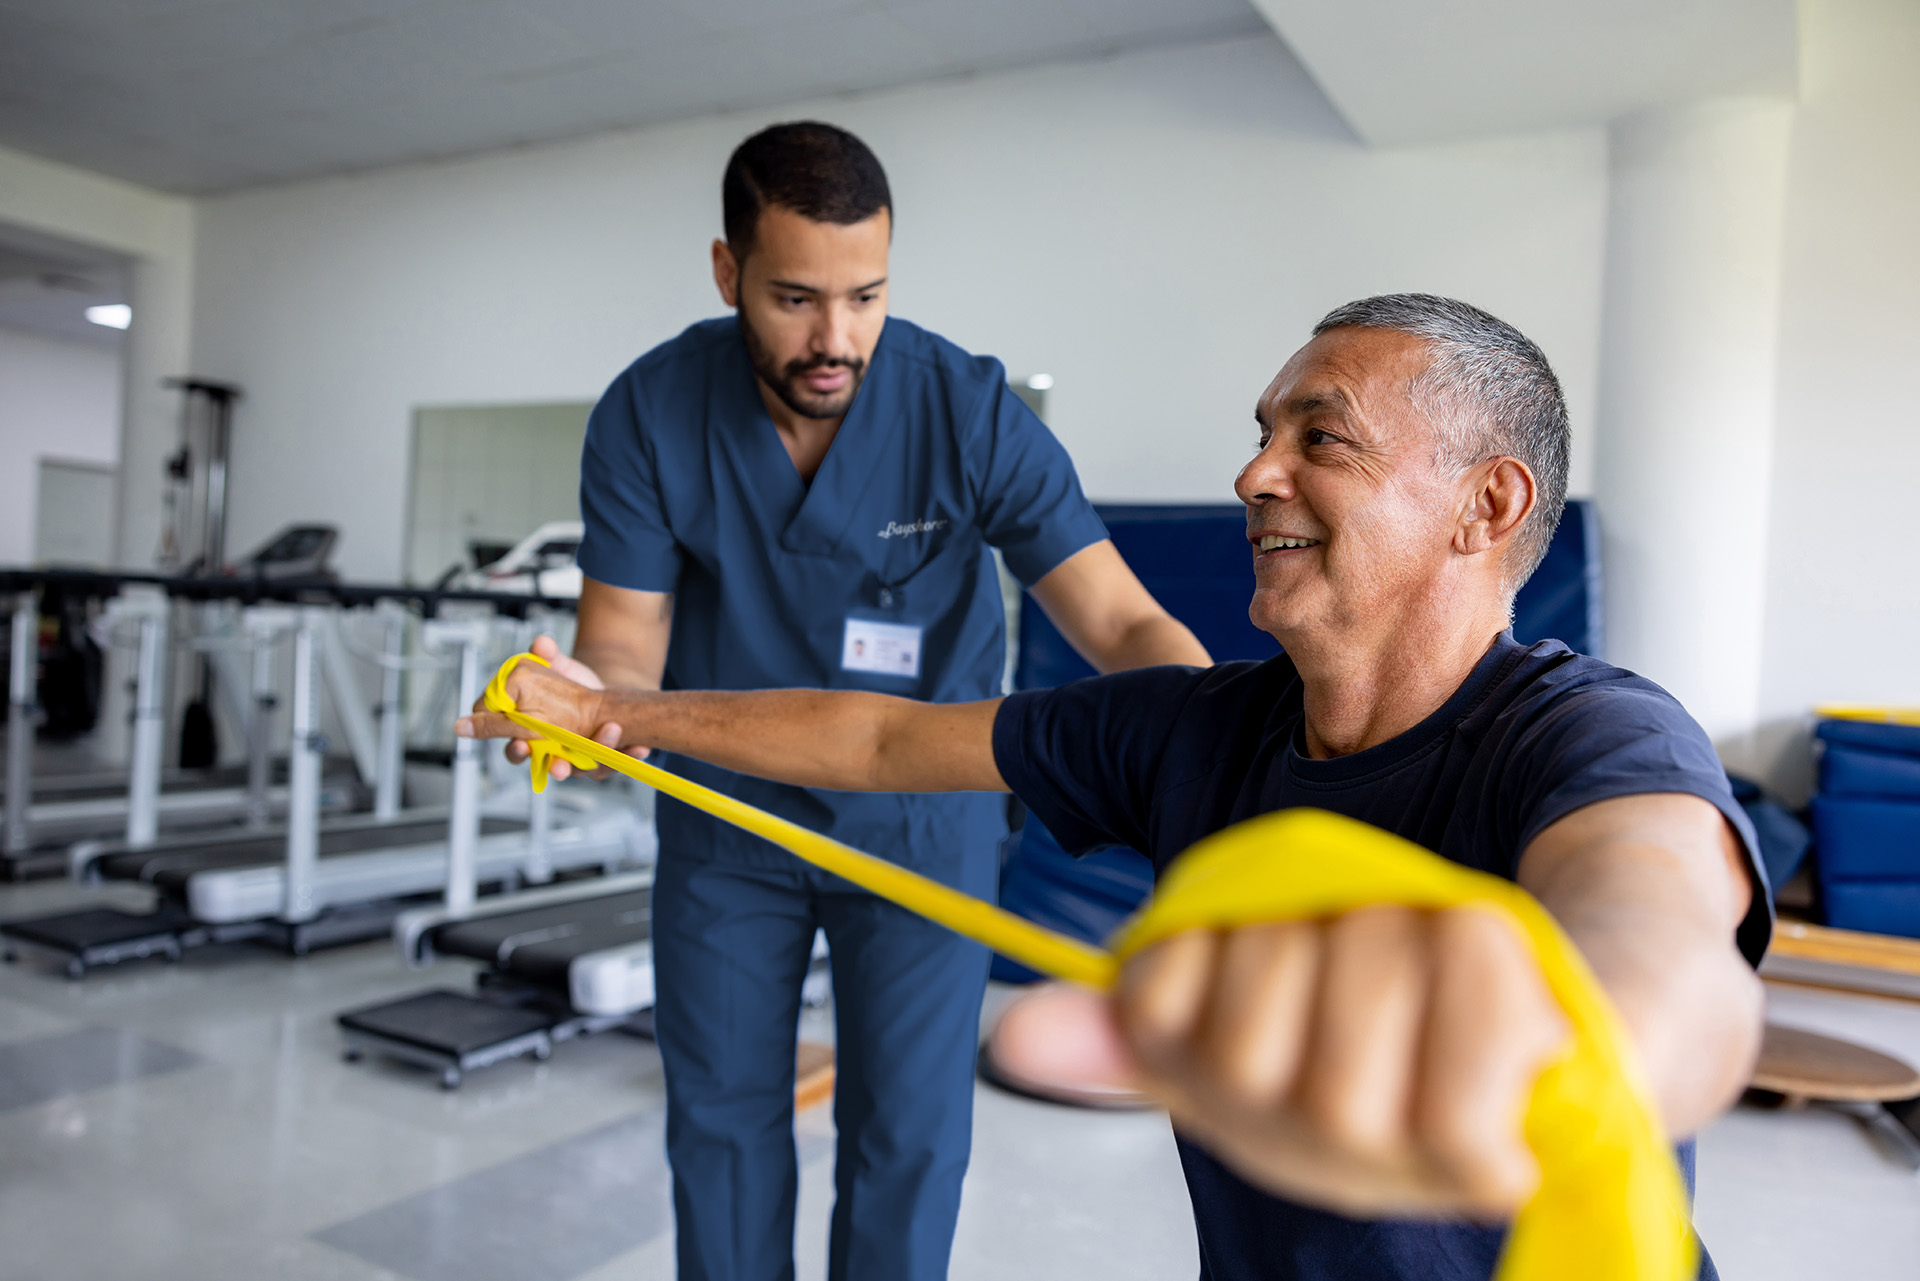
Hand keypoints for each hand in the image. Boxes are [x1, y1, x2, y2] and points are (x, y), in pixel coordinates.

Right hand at [455, 634, 630, 780]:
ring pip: (588, 768)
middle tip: (560, 767)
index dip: (518, 751)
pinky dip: (629, 755)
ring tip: (611, 731)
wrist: (604, 690)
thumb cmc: (570, 683)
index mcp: (532, 735)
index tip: (521, 745)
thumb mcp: (558, 666)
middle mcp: (556, 753)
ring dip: (599, 756)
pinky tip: (641, 748)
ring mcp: (583, 759)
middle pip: (552, 768)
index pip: (516, 751)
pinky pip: (617, 763)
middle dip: (557, 768)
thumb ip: (546, 655)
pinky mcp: (608, 758)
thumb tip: (541, 643)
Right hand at [1038, 905, 1568, 1220]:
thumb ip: (1120, 1020)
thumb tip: (1013, 1038)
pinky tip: (1506, 1010)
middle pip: (1276, 957)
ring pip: (1371, 955)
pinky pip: (1462, 978)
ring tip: (1441, 980)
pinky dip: (1490, 972)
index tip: (1268, 953)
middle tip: (1376, 957)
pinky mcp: (1471, 1163)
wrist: (1552, 1057)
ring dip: (1418, 932)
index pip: (1156, 994)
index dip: (1218, 938)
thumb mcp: (1236, 997)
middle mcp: (1277, 1145)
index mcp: (1211, 1097)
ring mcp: (1374, 1163)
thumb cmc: (1383, 1009)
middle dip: (1333, 920)